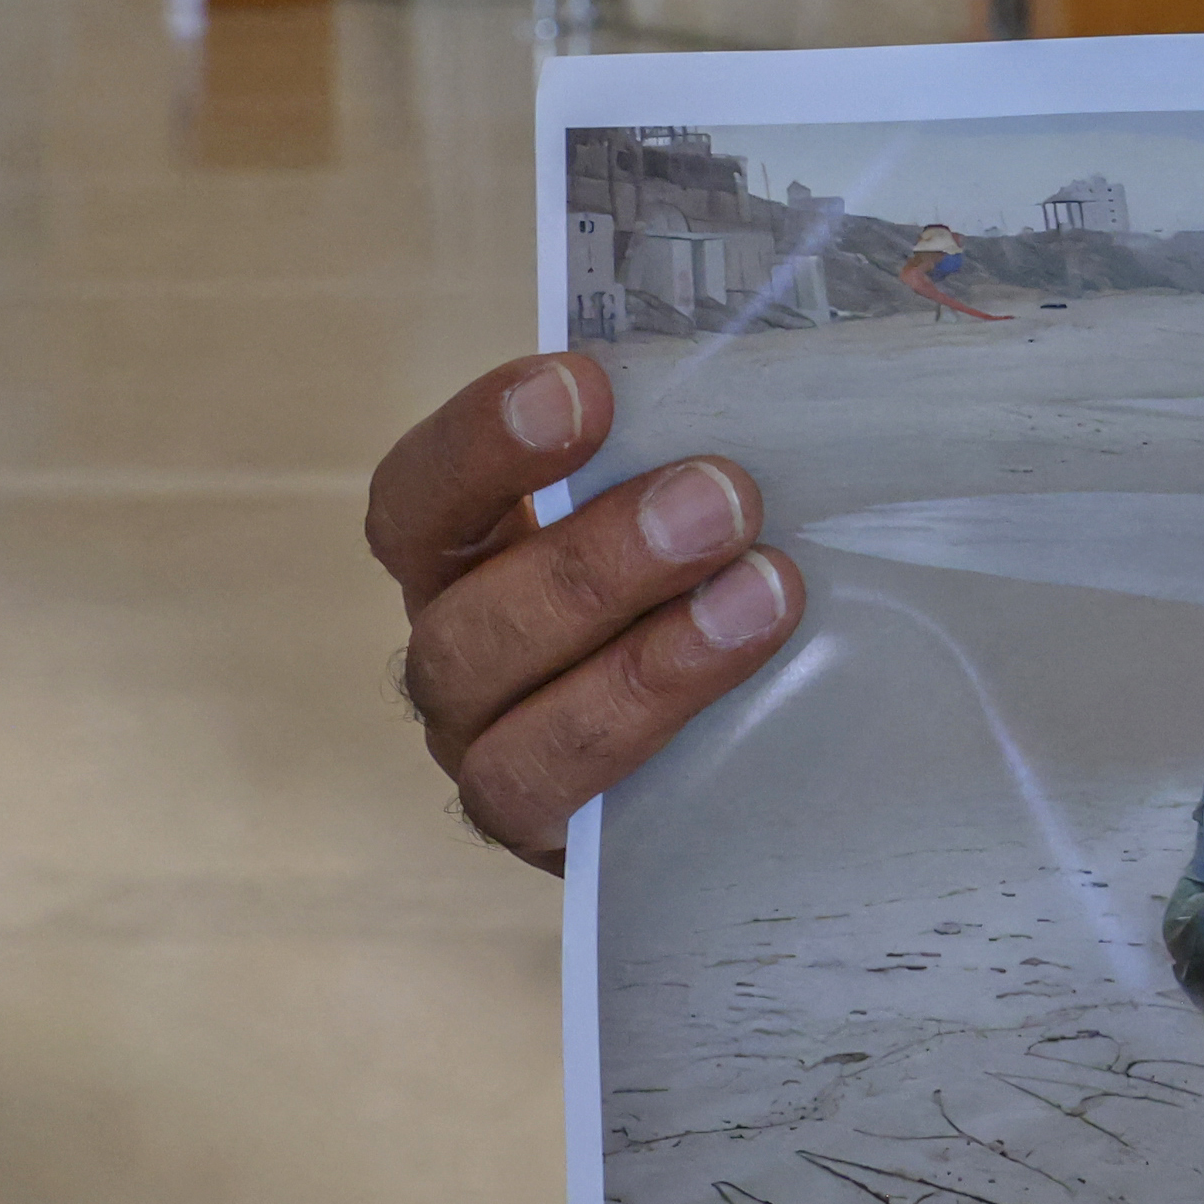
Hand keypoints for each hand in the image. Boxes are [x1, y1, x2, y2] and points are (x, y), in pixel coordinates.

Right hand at [371, 352, 803, 868]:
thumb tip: (781, 360)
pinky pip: (572, 806)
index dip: (482, 443)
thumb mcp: (690, 501)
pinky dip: (655, 738)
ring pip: (515, 735)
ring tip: (765, 593)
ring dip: (643, 662)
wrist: (747, 746)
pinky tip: (749, 681)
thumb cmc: (708, 575)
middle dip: (596, 561)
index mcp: (466, 560)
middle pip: (468, 625)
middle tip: (721, 497)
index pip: (422, 500)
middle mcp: (460, 662)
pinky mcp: (558, 843)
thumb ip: (694, 446)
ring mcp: (495, 760)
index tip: (582, 387)